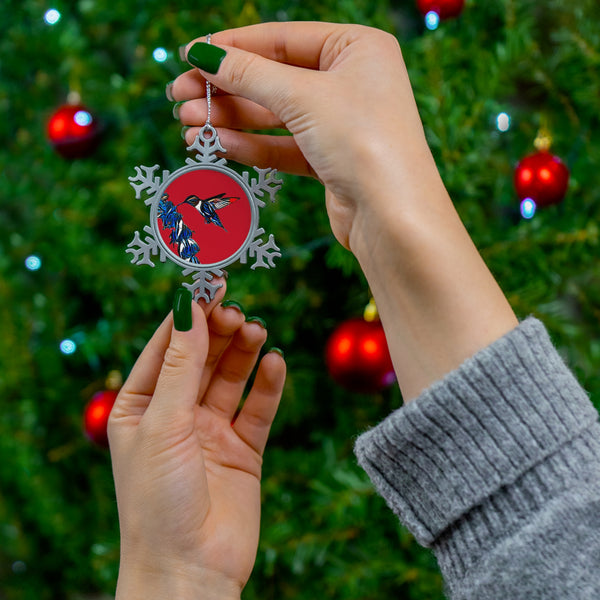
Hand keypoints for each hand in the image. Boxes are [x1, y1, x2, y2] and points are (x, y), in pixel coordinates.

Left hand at [108, 285, 285, 598]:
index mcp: (141, 406)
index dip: (188, 314)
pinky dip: (268, 385)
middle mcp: (176, 414)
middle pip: (202, 357)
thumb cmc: (158, 500)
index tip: (210, 283)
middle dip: (219, 332)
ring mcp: (210, 431)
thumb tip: (189, 306)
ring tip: (257, 331)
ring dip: (244, 352)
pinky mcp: (243, 449)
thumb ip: (181, 364)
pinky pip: (258, 408)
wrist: (190, 570)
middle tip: (237, 312)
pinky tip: (276, 364)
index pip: (166, 346)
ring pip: (231, 377)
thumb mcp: (163, 422)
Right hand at [170, 22, 438, 250]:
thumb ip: (249, 74)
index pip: (281, 39)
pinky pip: (284, 146)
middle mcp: (351, 82)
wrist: (393, 218)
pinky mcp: (331, 160)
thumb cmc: (362, 141)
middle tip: (179, 98)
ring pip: (275, 116)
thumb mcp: (302, 96)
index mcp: (356, 48)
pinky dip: (252, 146)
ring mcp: (341, 123)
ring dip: (231, 120)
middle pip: (274, 78)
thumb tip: (203, 54)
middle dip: (225, 89)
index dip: (232, 47)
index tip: (189, 55)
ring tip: (188, 126)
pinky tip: (219, 146)